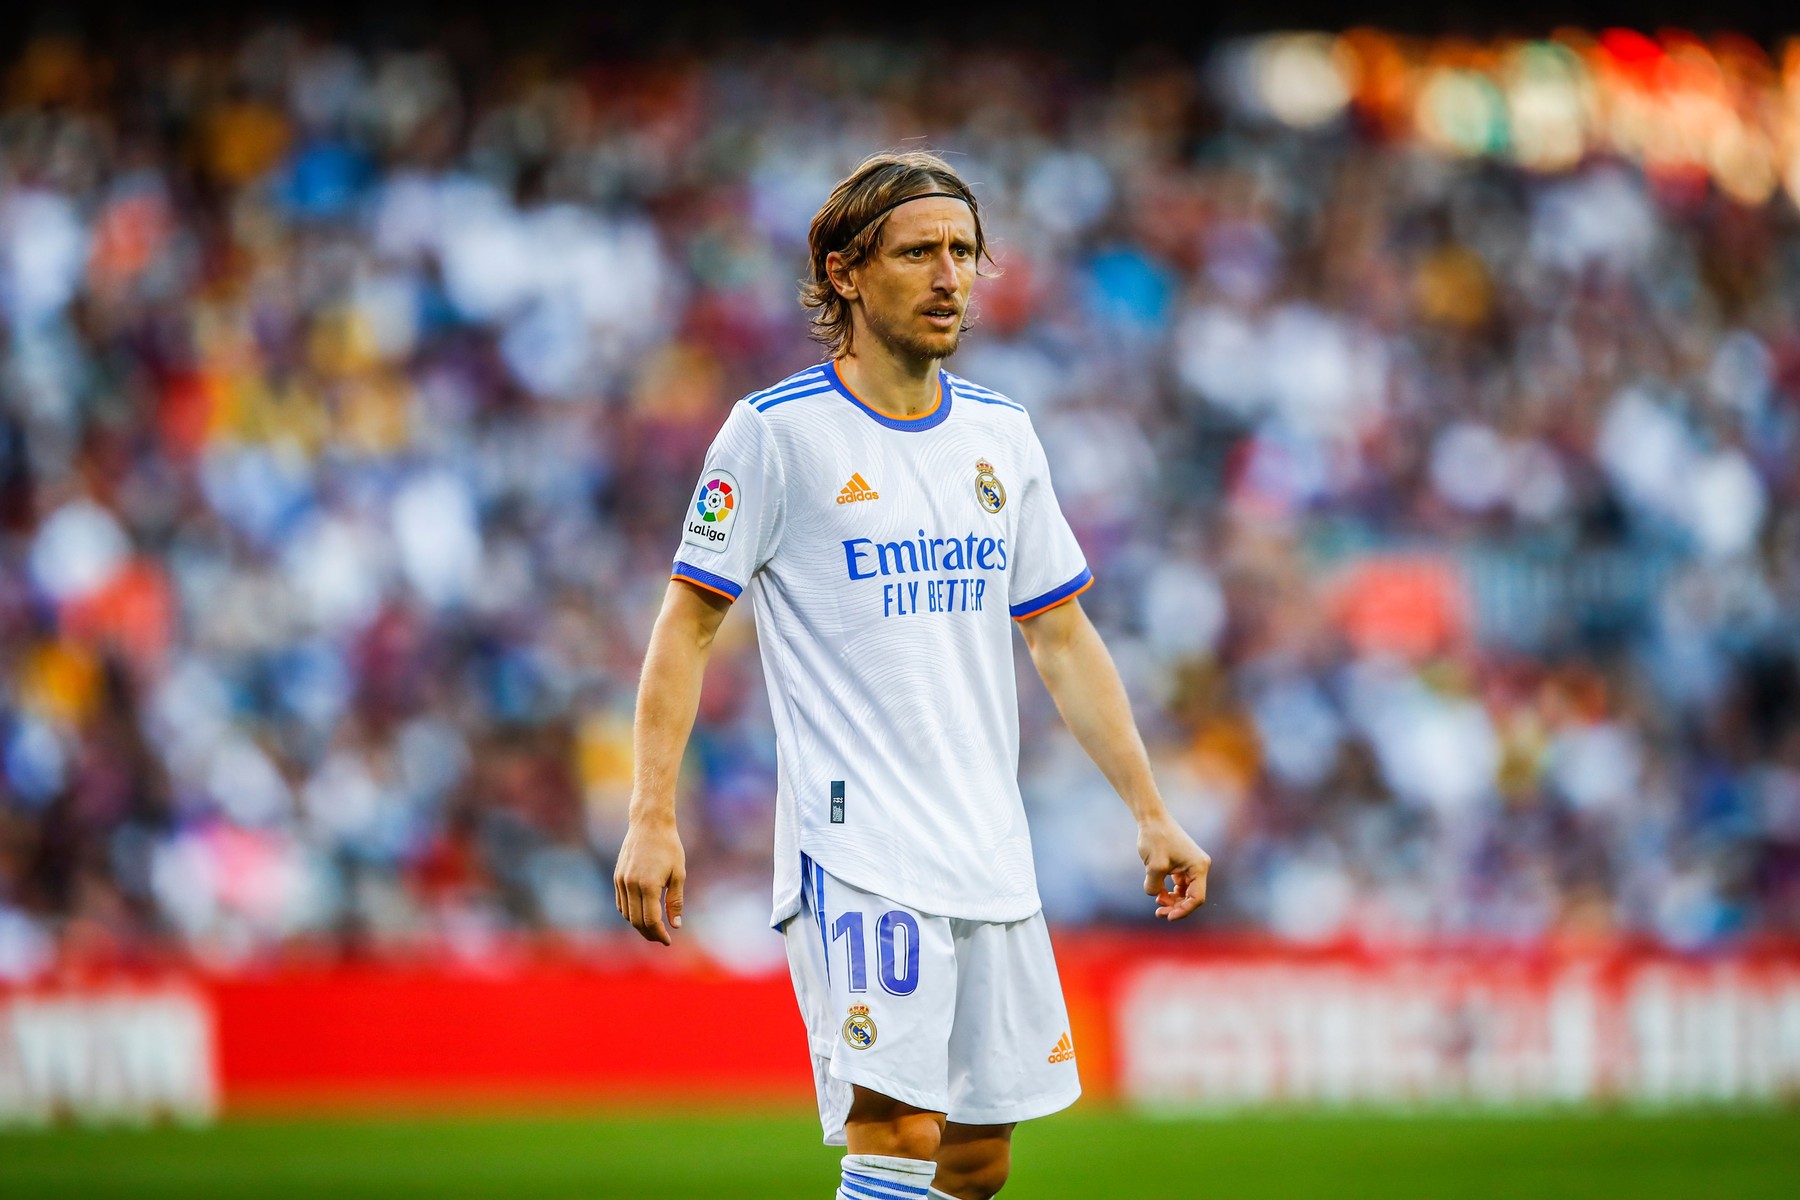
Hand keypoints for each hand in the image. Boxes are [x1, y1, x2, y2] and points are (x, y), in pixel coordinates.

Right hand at [613, 817, 685, 944]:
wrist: (649, 824)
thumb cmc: (669, 847)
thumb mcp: (678, 874)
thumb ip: (675, 901)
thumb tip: (675, 925)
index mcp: (649, 885)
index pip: (651, 920)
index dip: (660, 934)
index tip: (668, 940)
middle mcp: (631, 885)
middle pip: (637, 921)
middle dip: (649, 934)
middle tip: (661, 938)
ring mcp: (621, 881)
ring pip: (627, 914)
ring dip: (639, 925)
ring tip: (653, 929)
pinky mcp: (617, 877)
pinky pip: (620, 903)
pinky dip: (629, 913)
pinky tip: (641, 914)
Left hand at [1138, 814, 1210, 920]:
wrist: (1151, 819)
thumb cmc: (1155, 838)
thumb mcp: (1153, 866)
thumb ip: (1154, 886)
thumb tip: (1156, 895)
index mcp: (1198, 867)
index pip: (1197, 898)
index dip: (1183, 911)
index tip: (1167, 916)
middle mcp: (1198, 867)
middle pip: (1191, 897)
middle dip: (1176, 907)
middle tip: (1159, 913)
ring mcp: (1191, 866)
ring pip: (1185, 892)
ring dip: (1173, 901)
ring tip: (1158, 902)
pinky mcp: (1181, 865)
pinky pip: (1179, 885)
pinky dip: (1170, 892)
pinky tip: (1158, 894)